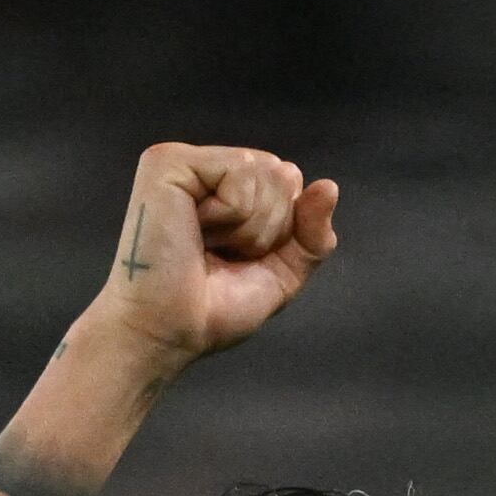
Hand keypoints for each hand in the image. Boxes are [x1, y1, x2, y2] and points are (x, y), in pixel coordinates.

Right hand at [81, 144, 341, 383]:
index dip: (280, 230)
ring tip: (202, 247)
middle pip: (282, 173)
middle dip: (267, 227)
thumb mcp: (281, 273)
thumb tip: (329, 186)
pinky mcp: (167, 163)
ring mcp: (183, 162)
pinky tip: (193, 232)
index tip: (236, 259)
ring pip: (265, 171)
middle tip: (217, 255)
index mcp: (225, 190)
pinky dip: (231, 214)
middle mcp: (205, 170)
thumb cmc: (210, 311)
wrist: (167, 333)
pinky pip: (239, 172)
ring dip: (247, 226)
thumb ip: (312, 234)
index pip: (289, 182)